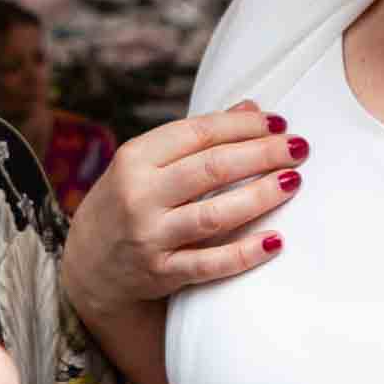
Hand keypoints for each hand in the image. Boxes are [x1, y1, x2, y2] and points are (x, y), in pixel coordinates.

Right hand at [60, 102, 302, 324]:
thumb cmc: (127, 202)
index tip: (279, 122)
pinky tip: (275, 240)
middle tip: (298, 149)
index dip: (243, 126)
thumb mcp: (146, 162)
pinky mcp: (161, 273)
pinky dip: (245, 253)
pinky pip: (210, 263)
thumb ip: (197, 137)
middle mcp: (140, 195)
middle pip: (212, 168)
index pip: (198, 133)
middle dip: (262, 154)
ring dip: (260, 196)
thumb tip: (252, 109)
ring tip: (292, 181)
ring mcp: (150, 236)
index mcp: (135, 158)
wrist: (86, 265)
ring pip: (215, 213)